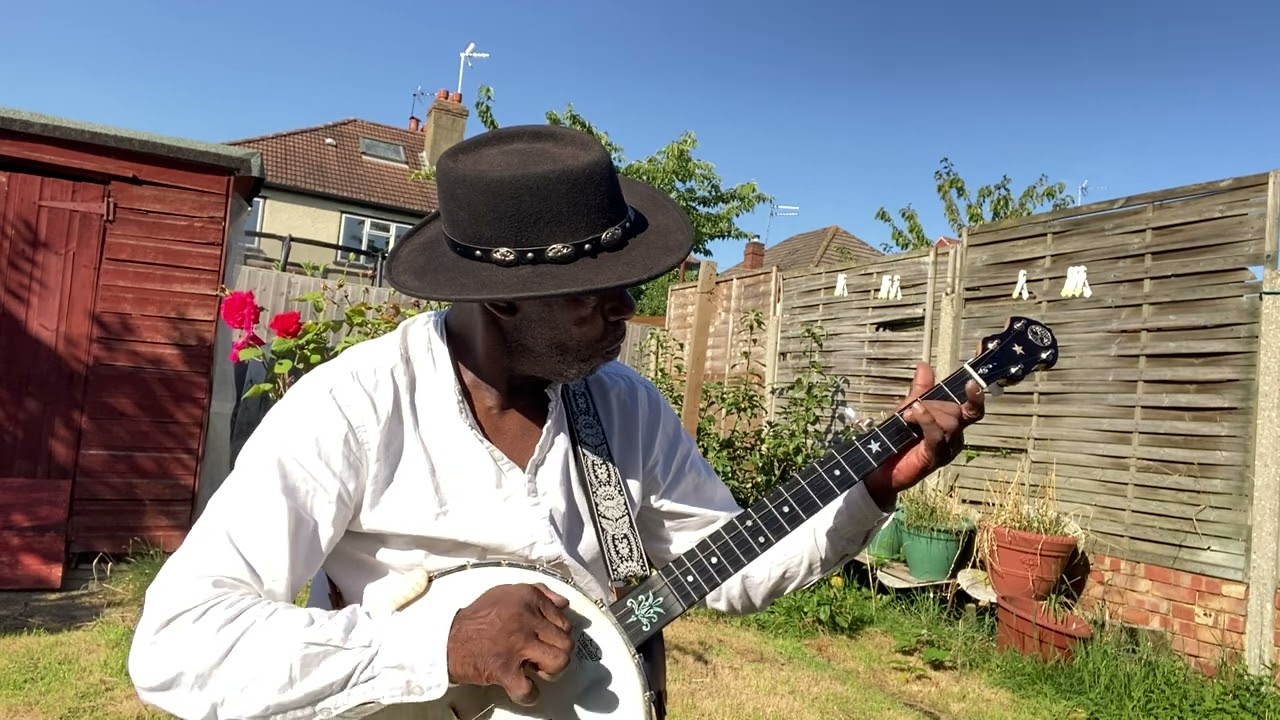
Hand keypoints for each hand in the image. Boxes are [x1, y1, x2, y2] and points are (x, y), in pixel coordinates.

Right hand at [446, 583, 574, 705]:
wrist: (448, 639)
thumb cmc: (478, 617)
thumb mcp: (507, 592)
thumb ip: (539, 592)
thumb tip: (563, 603)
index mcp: (529, 599)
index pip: (564, 620)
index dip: (558, 633)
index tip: (547, 639)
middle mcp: (526, 620)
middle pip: (565, 642)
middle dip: (558, 652)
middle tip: (543, 655)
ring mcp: (517, 645)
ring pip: (559, 662)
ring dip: (551, 671)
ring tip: (538, 669)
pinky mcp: (505, 669)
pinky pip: (529, 689)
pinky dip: (529, 694)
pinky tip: (524, 687)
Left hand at [864, 362, 984, 505]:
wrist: (882, 467)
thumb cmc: (897, 439)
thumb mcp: (908, 408)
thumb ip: (920, 390)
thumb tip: (924, 365)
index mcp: (952, 424)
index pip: (973, 410)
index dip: (976, 397)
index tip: (972, 383)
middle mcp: (955, 437)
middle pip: (957, 411)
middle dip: (933, 403)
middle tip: (911, 408)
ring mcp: (947, 449)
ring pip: (950, 421)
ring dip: (927, 412)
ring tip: (907, 416)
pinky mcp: (936, 457)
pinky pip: (937, 434)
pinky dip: (926, 420)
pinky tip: (913, 416)